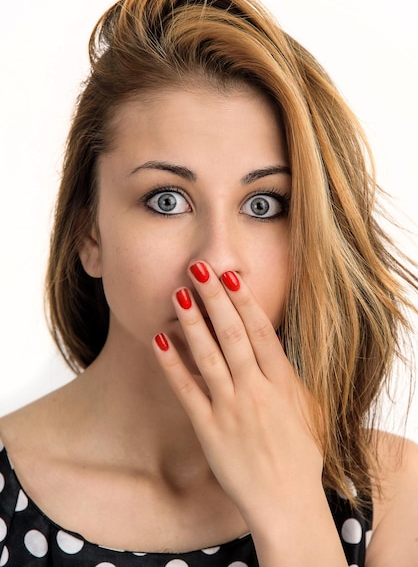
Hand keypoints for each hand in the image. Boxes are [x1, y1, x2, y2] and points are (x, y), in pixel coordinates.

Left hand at [153, 261, 323, 521]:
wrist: (287, 502)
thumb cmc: (301, 456)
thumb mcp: (307, 409)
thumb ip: (289, 375)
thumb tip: (273, 343)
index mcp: (282, 383)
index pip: (262, 333)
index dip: (245, 303)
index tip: (232, 277)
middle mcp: (256, 390)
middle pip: (234, 336)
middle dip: (216, 300)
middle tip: (200, 269)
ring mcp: (231, 409)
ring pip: (210, 357)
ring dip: (193, 323)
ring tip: (179, 293)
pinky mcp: (209, 429)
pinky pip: (188, 391)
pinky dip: (173, 365)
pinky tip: (160, 340)